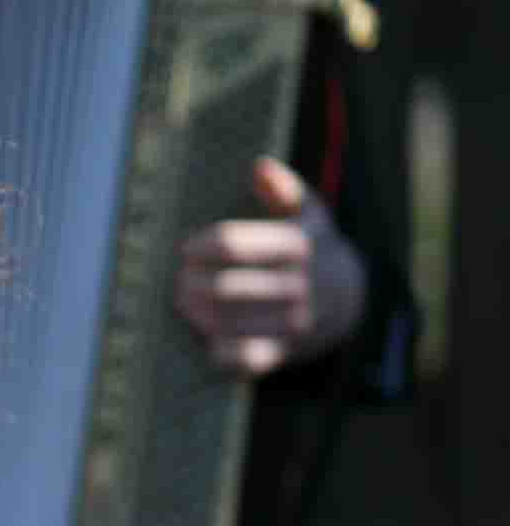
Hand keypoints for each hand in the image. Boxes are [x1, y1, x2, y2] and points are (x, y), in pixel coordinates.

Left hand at [174, 156, 366, 376]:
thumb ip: (284, 187)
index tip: (185, 250)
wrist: (349, 301)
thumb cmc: (311, 248)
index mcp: (297, 244)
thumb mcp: (307, 210)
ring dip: (196, 314)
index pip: (232, 244)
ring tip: (183, 303)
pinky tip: (206, 337)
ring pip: (227, 322)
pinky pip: (246, 358)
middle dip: (190, 284)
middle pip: (223, 286)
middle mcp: (297, 284)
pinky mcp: (286, 351)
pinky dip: (220, 351)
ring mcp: (293, 321)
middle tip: (177, 281)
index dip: (200, 247)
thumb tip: (260, 166)